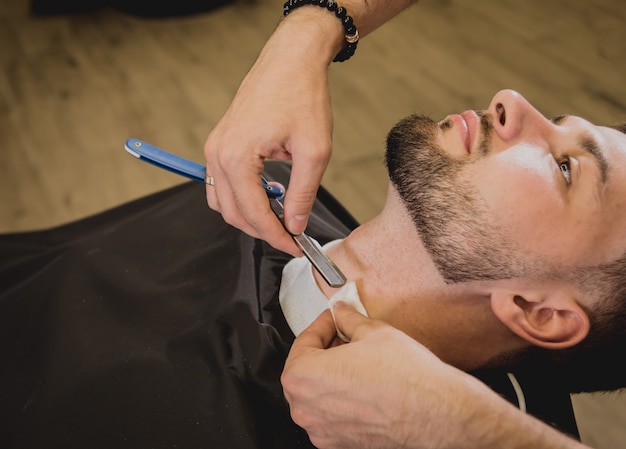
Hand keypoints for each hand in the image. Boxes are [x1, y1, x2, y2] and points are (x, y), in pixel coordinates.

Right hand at [204, 13, 338, 255]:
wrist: (291, 59)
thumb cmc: (303, 96)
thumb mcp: (314, 150)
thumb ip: (302, 194)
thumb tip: (294, 225)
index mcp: (237, 157)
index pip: (253, 214)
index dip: (275, 237)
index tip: (296, 247)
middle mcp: (218, 154)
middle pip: (233, 213)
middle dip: (262, 230)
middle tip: (292, 235)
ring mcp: (215, 147)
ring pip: (223, 201)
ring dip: (249, 216)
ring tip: (281, 216)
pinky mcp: (220, 142)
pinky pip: (222, 183)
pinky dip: (242, 197)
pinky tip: (268, 194)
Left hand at [281, 303, 588, 448]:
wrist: (437, 414)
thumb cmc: (406, 378)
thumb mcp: (373, 332)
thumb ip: (348, 319)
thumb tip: (341, 312)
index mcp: (302, 376)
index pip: (304, 341)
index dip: (323, 323)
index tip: (335, 316)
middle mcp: (305, 408)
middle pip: (305, 369)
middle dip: (324, 349)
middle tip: (345, 334)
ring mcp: (322, 430)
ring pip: (318, 394)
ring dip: (332, 374)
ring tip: (358, 358)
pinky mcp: (341, 443)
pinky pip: (332, 414)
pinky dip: (342, 397)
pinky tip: (364, 382)